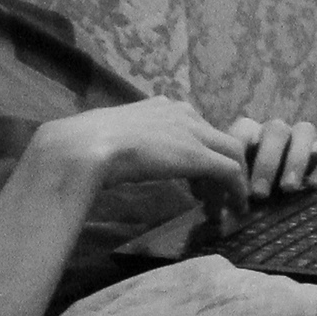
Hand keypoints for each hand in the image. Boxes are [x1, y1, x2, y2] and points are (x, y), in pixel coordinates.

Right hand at [25, 99, 280, 224]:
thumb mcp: (108, 137)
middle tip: (207, 194)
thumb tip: (109, 155)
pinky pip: (230, 172)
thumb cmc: (81, 144)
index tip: (190, 176)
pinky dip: (235, 191)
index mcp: (160, 106)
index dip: (195, 152)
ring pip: (230, 154)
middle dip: (216, 166)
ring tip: (219, 206)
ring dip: (228, 181)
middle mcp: (182, 113)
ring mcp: (194, 133)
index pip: (192, 128)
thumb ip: (122, 141)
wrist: (80, 148)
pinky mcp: (200, 156)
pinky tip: (233, 209)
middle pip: (216, 139)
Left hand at [225, 116, 316, 203]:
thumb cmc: (248, 192)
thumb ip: (225, 196)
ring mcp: (303, 137)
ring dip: (296, 159)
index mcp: (250, 133)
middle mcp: (276, 131)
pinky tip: (315, 186)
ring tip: (289, 189)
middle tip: (260, 194)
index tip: (234, 187)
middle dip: (268, 162)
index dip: (239, 158)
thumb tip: (216, 213)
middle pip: (276, 130)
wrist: (277, 195)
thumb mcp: (232, 192)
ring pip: (305, 130)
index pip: (243, 132)